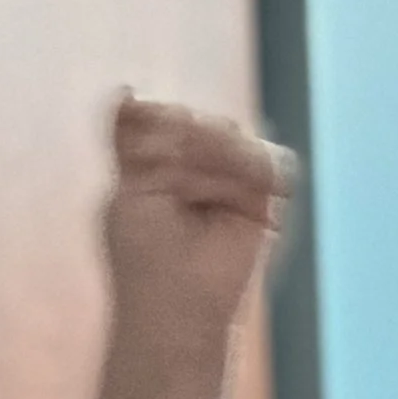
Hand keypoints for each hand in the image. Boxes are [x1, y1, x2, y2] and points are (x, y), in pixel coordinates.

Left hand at [99, 97, 293, 377]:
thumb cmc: (143, 260)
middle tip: (174, 188)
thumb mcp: (129, 193)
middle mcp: (193, 164)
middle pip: (197, 118)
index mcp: (156, 161)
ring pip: (231, 133)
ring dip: (213, 162)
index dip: (161, 121)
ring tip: (198, 200)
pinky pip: (269, 161)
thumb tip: (128, 90)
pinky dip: (251, 174)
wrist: (177, 308)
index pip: (163, 112)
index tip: (151, 154)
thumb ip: (134, 142)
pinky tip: (239, 201)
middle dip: (184, 146)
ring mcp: (230, 178)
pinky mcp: (265, 199)